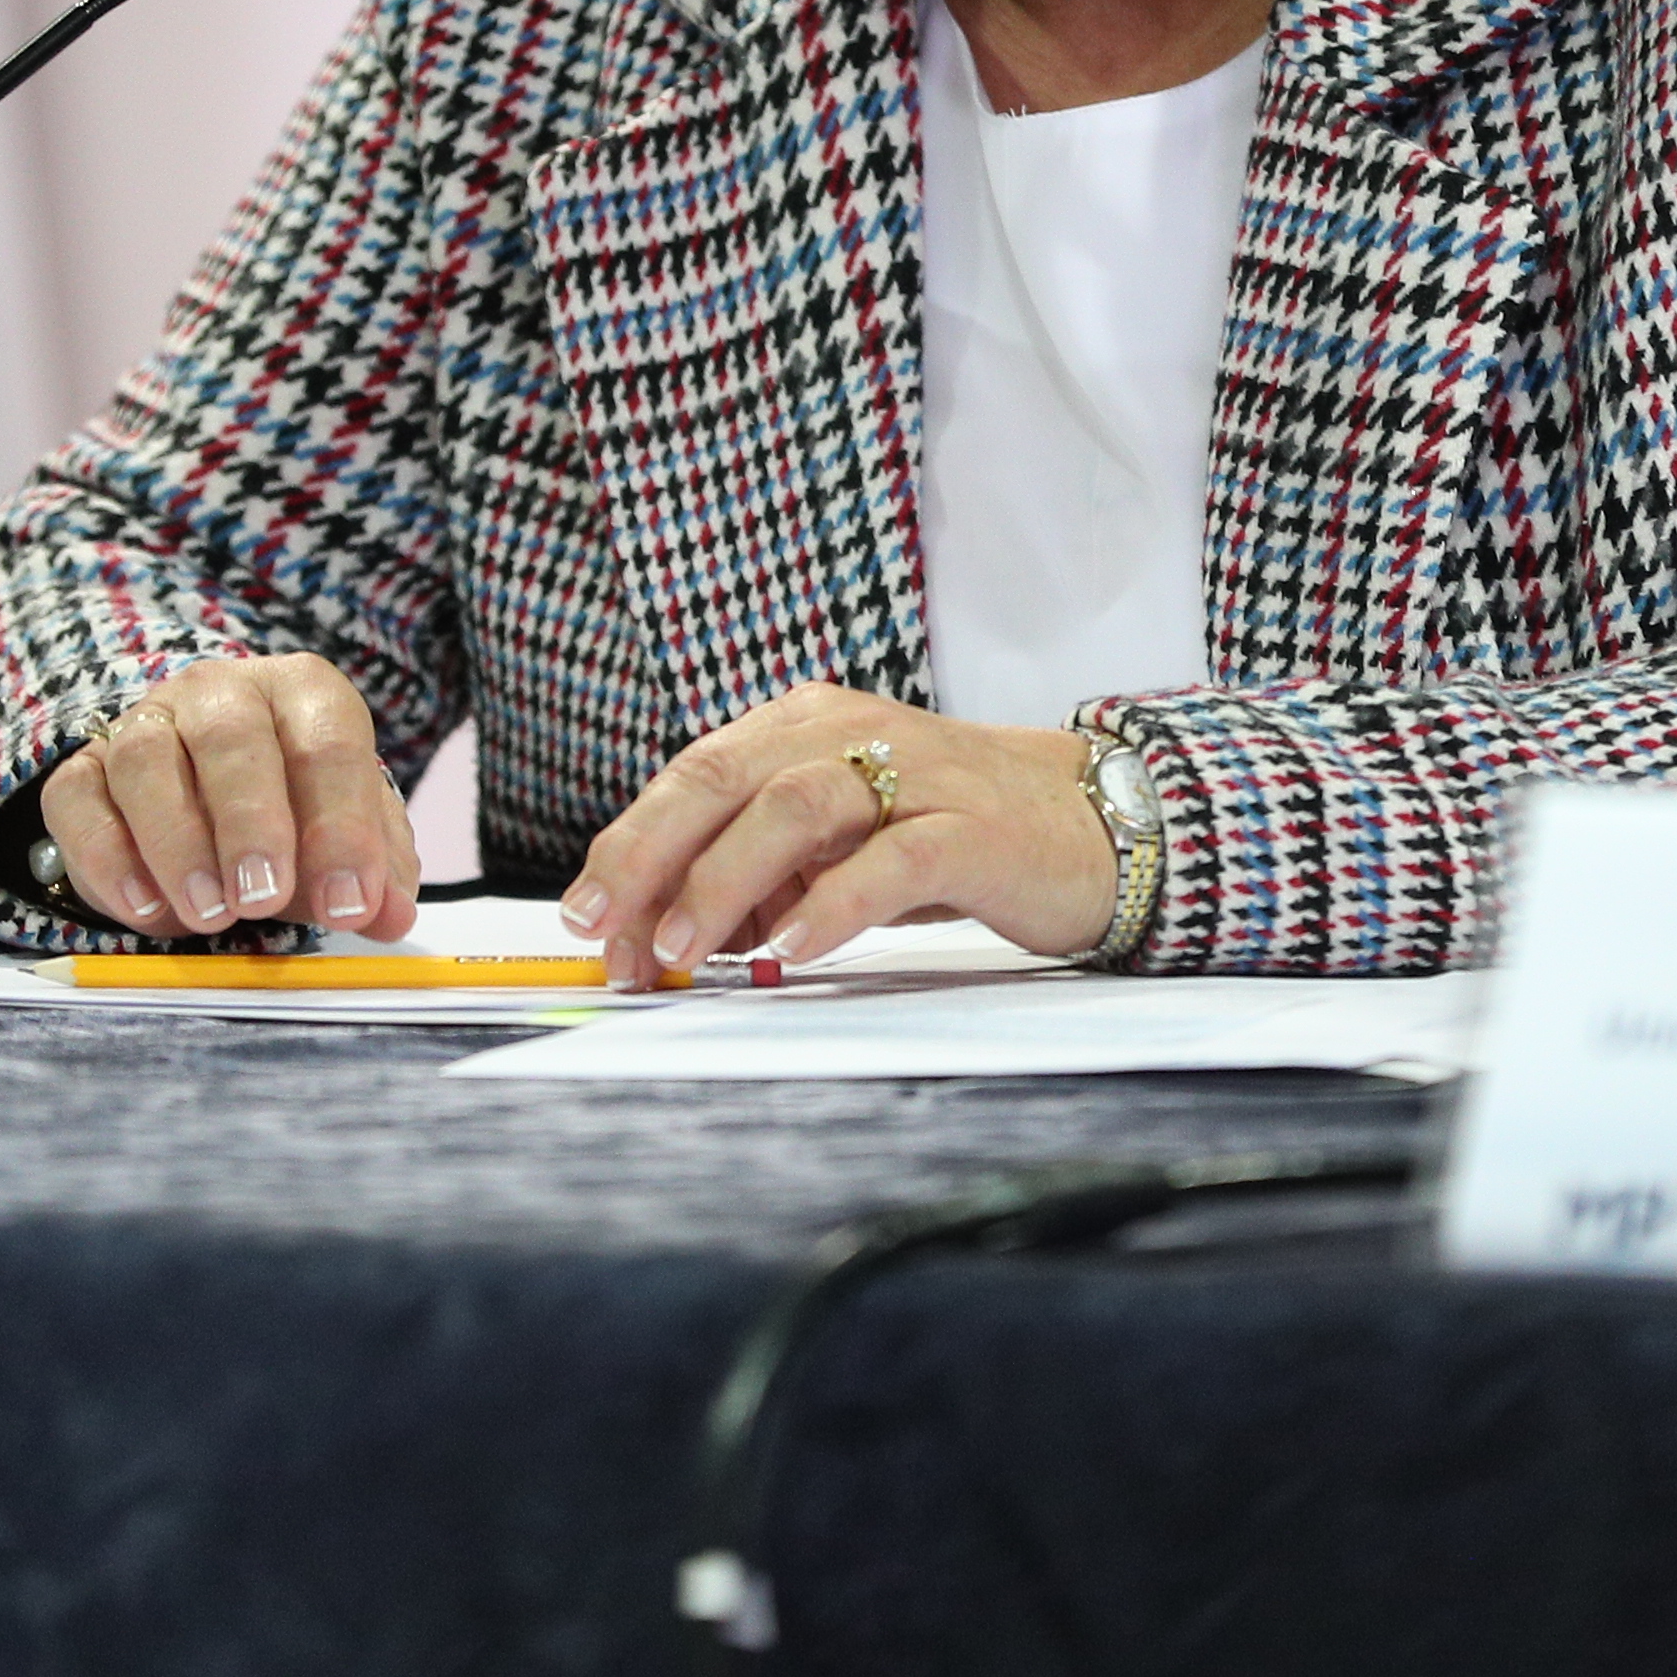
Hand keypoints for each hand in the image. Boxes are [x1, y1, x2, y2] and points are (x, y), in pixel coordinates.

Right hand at [32, 654, 421, 942]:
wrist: (204, 793)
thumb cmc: (291, 811)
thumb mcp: (342, 837)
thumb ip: (372, 873)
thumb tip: (387, 914)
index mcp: (302, 693)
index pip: (328, 743)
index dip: (342, 826)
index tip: (347, 901)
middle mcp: (220, 692)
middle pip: (231, 738)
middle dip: (250, 824)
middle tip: (263, 899)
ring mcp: (144, 723)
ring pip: (146, 761)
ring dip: (177, 843)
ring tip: (208, 914)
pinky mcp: (82, 768)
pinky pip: (78, 799)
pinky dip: (108, 858)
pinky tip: (145, 908)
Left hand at [559, 684, 1118, 989]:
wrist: (1089, 824)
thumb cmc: (950, 833)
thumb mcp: (839, 845)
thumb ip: (763, 875)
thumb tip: (674, 934)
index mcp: (804, 726)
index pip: (693, 777)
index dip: (630, 847)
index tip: (587, 921)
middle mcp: (850, 733)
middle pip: (724, 779)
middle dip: (650, 858)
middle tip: (608, 934)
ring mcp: (914, 775)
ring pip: (794, 808)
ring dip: (725, 881)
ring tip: (685, 947)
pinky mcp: (972, 827)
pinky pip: (892, 860)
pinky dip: (834, 904)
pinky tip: (794, 950)